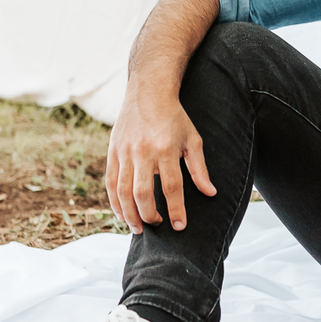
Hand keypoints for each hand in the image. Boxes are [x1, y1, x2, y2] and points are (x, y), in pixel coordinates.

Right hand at [106, 88, 215, 233]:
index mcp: (166, 149)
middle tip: (157, 225)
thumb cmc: (174, 118)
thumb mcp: (192, 139)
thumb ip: (199, 168)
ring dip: (129, 214)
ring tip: (138, 228)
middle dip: (149, 215)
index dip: (176, 209)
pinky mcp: (112, 152)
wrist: (148, 93)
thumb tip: (211, 193)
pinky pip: (110, 182)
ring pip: (123, 191)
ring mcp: (124, 152)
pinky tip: (122, 214)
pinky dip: (114, 202)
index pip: (172, 187)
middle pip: (143, 193)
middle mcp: (143, 151)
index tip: (180, 226)